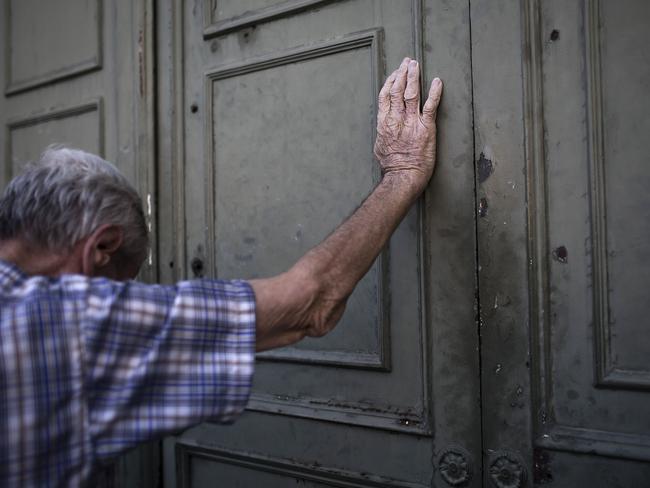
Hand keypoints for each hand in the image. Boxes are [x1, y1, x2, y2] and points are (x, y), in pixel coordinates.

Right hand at [374, 57, 442, 189]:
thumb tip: (383, 128)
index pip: (385, 95)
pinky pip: (430, 106)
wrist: (403, 176)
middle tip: (407, 62)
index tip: (395, 72)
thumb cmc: (392, 166)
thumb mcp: (380, 146)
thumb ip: (383, 133)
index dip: (390, 81)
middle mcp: (396, 119)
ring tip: (415, 65)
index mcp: (384, 122)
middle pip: (397, 89)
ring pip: (411, 93)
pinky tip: (437, 81)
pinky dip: (434, 92)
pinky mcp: (426, 128)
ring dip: (414, 76)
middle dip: (402, 73)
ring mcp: (411, 122)